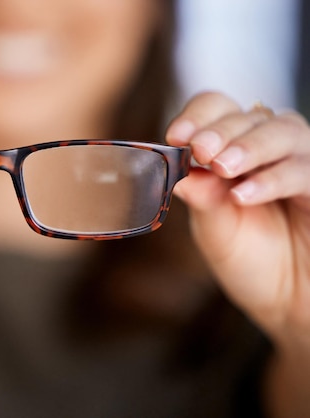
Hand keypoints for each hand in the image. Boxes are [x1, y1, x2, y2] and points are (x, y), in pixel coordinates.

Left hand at [166, 91, 309, 342]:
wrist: (287, 304)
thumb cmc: (250, 263)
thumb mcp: (216, 232)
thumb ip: (204, 200)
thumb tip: (181, 173)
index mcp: (233, 153)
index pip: (218, 110)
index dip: (198, 116)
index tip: (177, 136)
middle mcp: (268, 152)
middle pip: (250, 116)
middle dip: (222, 130)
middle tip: (201, 149)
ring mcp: (299, 166)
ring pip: (284, 131)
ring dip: (249, 145)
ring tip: (222, 167)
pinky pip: (304, 170)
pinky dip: (272, 178)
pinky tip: (244, 194)